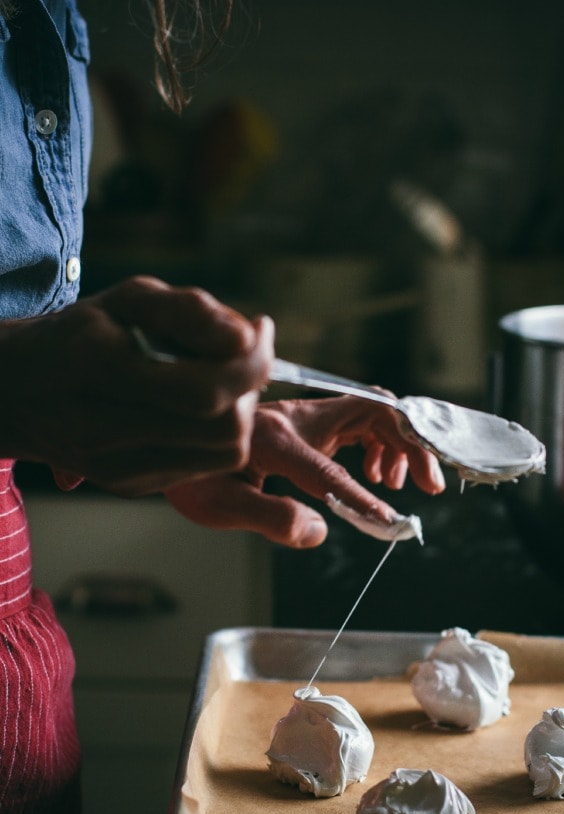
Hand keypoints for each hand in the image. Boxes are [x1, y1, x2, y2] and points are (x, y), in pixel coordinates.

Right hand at [0, 276, 273, 494]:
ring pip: (225, 453)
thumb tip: (247, 337)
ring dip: (239, 412)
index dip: (253, 361)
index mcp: (101, 369)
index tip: (260, 328)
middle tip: (239, 355)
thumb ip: (189, 311)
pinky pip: (204, 466)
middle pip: (225, 428)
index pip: (207, 388)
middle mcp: (107, 431)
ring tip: (219, 379)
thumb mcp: (128, 299)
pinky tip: (195, 407)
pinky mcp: (131, 486)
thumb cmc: (80, 334)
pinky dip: (216, 433)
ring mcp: (120, 468)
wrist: (17, 390)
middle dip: (249, 387)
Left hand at [165, 395, 444, 547]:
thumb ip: (272, 519)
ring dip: (399, 442)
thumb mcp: (222, 508)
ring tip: (396, 482)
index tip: (390, 525)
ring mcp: (305, 416)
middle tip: (429, 485)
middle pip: (373, 412)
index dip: (360, 500)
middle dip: (410, 445)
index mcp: (271, 440)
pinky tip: (372, 473)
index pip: (328, 471)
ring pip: (374, 411)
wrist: (177, 442)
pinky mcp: (310, 421)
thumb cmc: (195, 478)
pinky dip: (380, 442)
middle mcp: (294, 418)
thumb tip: (321, 531)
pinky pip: (361, 419)